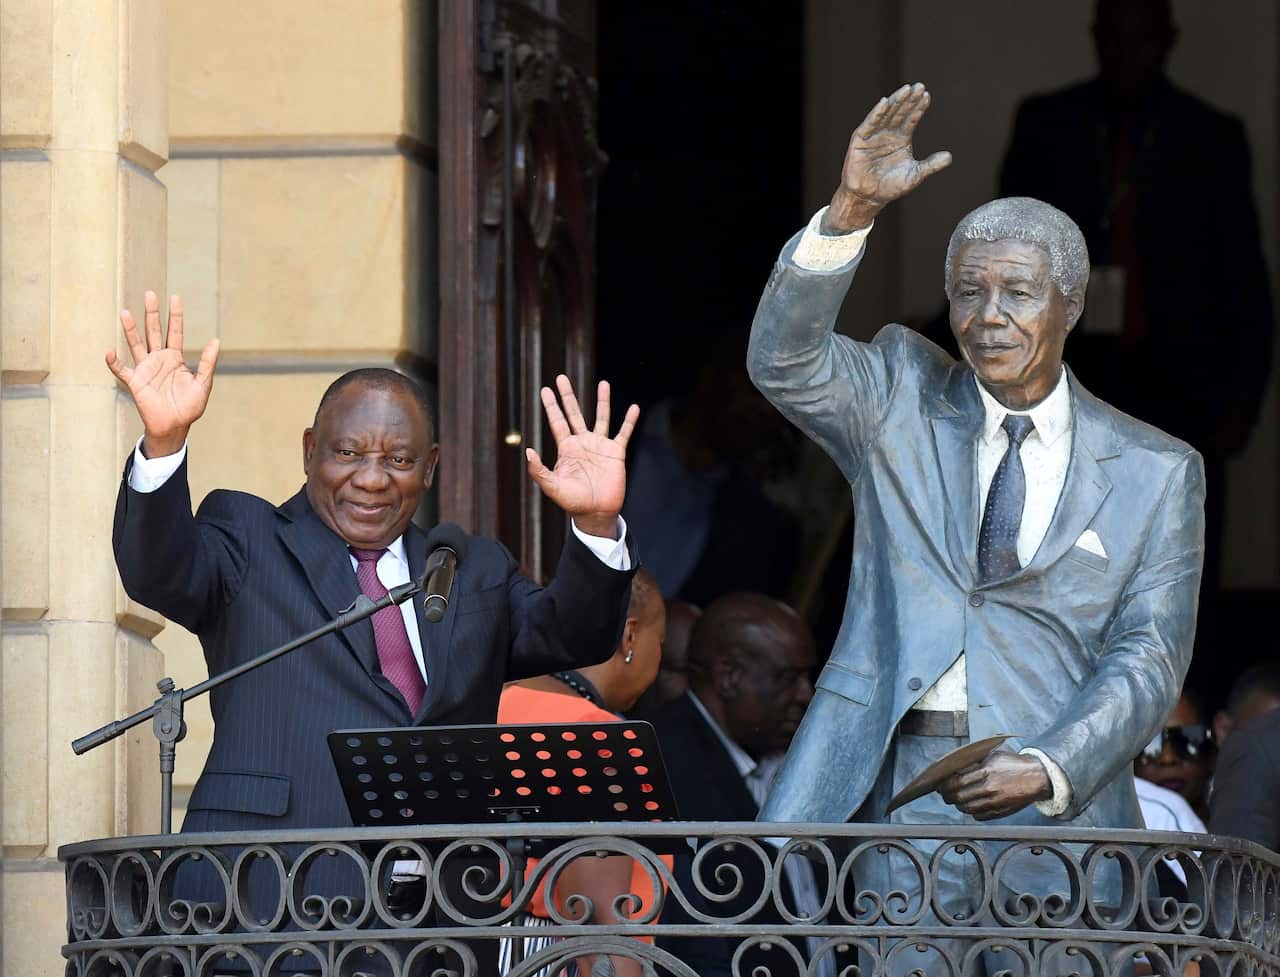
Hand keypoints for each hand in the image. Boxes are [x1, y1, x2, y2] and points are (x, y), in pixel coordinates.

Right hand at [106, 291, 219, 457]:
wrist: (175, 426)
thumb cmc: (189, 406)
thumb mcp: (203, 383)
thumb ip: (208, 363)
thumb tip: (216, 340)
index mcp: (175, 358)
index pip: (175, 332)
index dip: (176, 316)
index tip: (175, 297)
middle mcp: (159, 359)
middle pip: (154, 332)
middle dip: (152, 314)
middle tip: (150, 294)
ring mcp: (146, 369)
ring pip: (137, 345)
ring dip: (131, 330)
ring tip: (126, 312)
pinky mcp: (136, 382)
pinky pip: (122, 370)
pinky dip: (114, 362)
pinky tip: (109, 351)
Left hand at [526, 375, 639, 537]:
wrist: (596, 512)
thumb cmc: (573, 502)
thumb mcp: (553, 487)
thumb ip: (539, 471)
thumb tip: (528, 450)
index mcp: (566, 448)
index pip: (557, 422)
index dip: (551, 406)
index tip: (545, 389)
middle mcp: (582, 442)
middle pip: (574, 413)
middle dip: (568, 396)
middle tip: (561, 378)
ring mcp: (600, 446)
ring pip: (601, 417)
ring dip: (602, 401)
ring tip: (604, 383)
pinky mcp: (616, 453)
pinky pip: (624, 433)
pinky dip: (629, 421)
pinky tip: (634, 408)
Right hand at [825, 82, 951, 233]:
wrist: (868, 198)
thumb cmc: (890, 187)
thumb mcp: (914, 175)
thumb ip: (930, 165)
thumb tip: (949, 157)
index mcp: (901, 139)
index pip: (912, 118)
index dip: (919, 107)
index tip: (927, 95)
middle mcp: (888, 134)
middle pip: (900, 112)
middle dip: (909, 100)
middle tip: (919, 86)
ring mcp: (874, 135)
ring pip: (886, 114)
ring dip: (895, 102)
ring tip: (906, 90)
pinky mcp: (860, 140)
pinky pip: (869, 124)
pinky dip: (876, 113)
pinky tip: (884, 103)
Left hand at [937, 751, 1051, 820]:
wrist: (1036, 777)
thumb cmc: (1012, 764)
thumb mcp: (992, 757)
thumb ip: (973, 763)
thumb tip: (952, 770)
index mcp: (986, 771)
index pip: (956, 781)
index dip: (944, 785)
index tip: (939, 785)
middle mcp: (990, 787)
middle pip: (959, 796)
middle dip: (948, 796)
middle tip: (944, 795)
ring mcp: (996, 802)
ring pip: (967, 808)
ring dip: (958, 805)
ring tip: (956, 801)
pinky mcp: (1001, 811)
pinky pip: (980, 816)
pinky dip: (972, 813)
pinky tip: (971, 807)